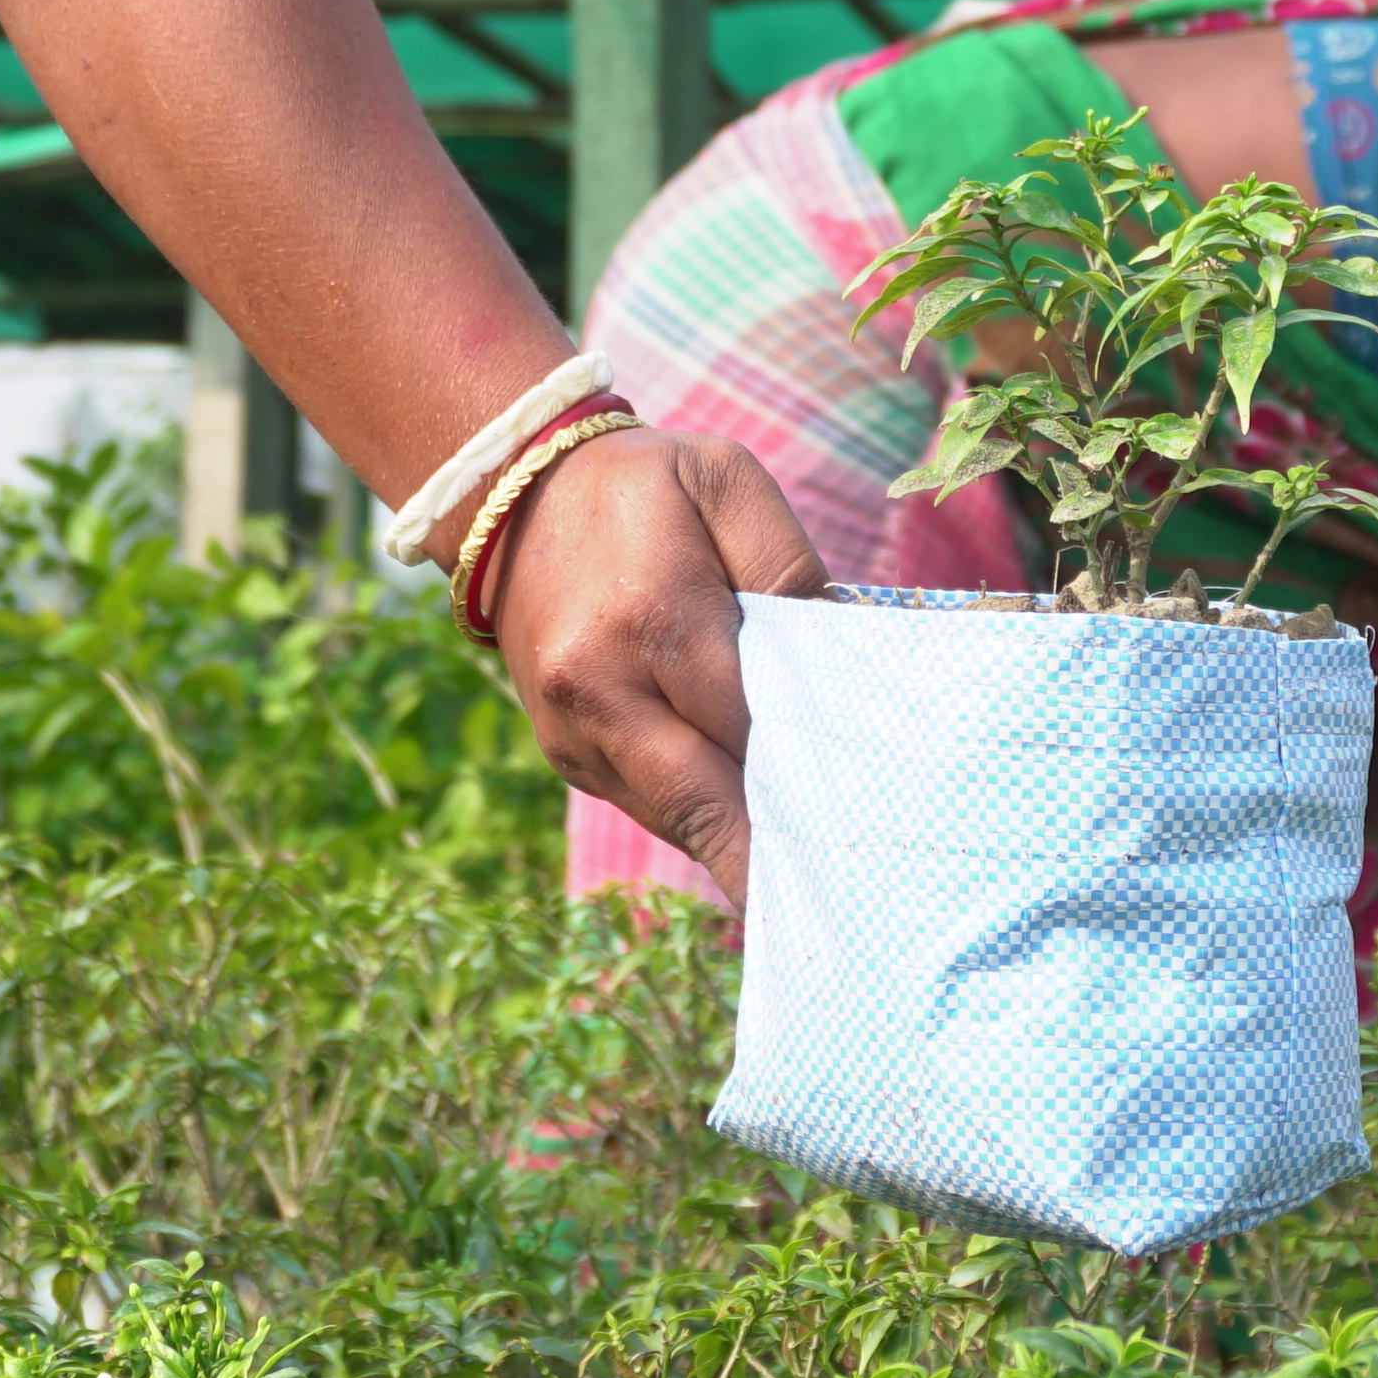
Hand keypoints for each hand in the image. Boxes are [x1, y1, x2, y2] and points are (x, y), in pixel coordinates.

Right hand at [482, 427, 825, 899]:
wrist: (510, 493)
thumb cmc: (640, 484)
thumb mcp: (725, 480)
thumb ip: (788, 562)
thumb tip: (836, 648)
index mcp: (653, 617)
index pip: (750, 724)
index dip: (810, 773)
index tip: (867, 823)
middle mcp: (602, 688)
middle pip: (706, 802)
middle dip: (772, 855)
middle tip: (845, 897)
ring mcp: (573, 730)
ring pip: (673, 818)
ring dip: (738, 848)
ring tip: (813, 883)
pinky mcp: (561, 751)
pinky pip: (644, 804)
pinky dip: (697, 819)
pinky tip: (751, 835)